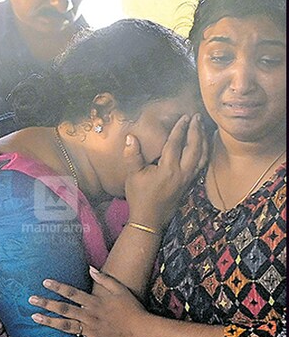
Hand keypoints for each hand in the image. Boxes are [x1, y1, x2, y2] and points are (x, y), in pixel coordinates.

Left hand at [28, 267, 152, 336]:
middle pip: (63, 309)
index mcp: (94, 302)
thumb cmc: (133, 309)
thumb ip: (104, 278)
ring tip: (34, 318)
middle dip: (46, 303)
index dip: (57, 287)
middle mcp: (90, 315)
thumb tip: (90, 268)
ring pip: (66, 326)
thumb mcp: (120, 289)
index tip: (43, 282)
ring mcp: (92, 330)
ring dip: (49, 322)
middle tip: (30, 300)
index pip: (71, 292)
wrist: (145, 330)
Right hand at [123, 113, 207, 229]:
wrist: (149, 219)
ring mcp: (188, 179)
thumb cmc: (139, 196)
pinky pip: (202, 164)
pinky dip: (205, 152)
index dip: (180, 129)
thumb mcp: (133, 176)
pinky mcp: (190, 183)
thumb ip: (133, 156)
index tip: (183, 117)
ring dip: (203, 140)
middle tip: (196, 117)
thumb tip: (131, 137)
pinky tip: (204, 146)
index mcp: (168, 169)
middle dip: (196, 131)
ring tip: (202, 127)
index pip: (175, 144)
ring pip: (202, 156)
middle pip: (194, 148)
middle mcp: (182, 172)